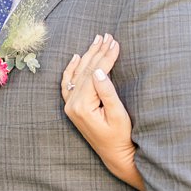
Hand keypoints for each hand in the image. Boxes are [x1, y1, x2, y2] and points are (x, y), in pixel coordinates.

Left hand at [60, 34, 134, 176]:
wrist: (115, 155)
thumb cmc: (121, 137)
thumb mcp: (118, 115)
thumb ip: (107, 92)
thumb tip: (100, 70)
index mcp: (81, 106)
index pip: (95, 73)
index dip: (106, 57)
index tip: (116, 42)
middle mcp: (72, 105)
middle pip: (85, 71)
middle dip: (98, 52)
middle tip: (107, 35)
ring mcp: (70, 106)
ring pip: (78, 74)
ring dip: (88, 56)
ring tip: (97, 40)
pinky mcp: (73, 108)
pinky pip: (69, 84)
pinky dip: (72, 69)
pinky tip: (77, 57)